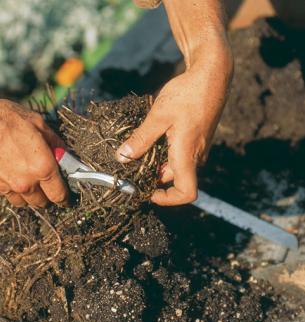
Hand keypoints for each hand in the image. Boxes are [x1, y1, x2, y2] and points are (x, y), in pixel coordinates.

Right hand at [0, 100, 67, 206]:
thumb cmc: (10, 119)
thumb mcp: (40, 126)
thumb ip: (56, 145)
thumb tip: (65, 157)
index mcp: (43, 168)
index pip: (59, 195)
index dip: (64, 198)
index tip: (65, 197)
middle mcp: (26, 182)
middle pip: (42, 202)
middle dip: (46, 196)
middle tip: (47, 185)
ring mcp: (8, 185)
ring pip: (24, 202)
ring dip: (29, 195)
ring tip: (29, 180)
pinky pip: (8, 195)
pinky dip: (13, 189)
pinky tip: (13, 176)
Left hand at [116, 48, 232, 205]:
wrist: (212, 74)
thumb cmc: (188, 93)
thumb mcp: (159, 116)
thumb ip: (141, 139)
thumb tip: (123, 156)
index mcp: (187, 155)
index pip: (185, 193)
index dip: (167, 199)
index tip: (149, 191)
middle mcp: (196, 156)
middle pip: (175, 179)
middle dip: (154, 177)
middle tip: (133, 164)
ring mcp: (198, 147)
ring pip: (176, 166)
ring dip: (158, 162)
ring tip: (141, 146)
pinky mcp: (197, 138)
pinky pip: (181, 154)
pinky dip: (165, 152)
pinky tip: (154, 136)